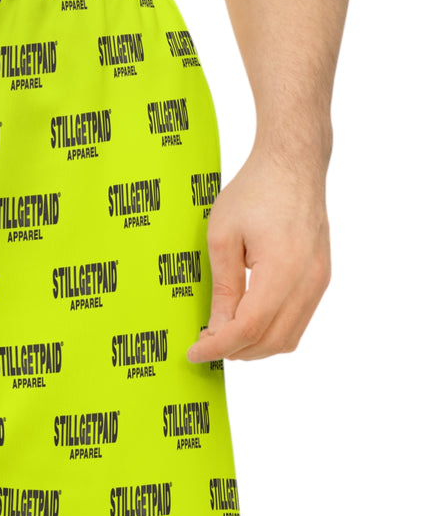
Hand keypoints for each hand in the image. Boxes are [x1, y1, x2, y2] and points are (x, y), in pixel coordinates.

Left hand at [186, 141, 330, 362]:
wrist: (293, 164)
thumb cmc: (254, 192)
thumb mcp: (222, 238)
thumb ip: (223, 289)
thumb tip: (217, 330)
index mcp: (282, 269)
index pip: (250, 327)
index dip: (219, 347)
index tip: (194, 351)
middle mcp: (309, 281)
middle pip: (271, 340)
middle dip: (235, 351)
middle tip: (203, 343)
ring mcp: (319, 281)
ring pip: (288, 338)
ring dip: (254, 346)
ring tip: (222, 335)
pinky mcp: (320, 278)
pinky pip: (298, 321)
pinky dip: (271, 332)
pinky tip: (245, 321)